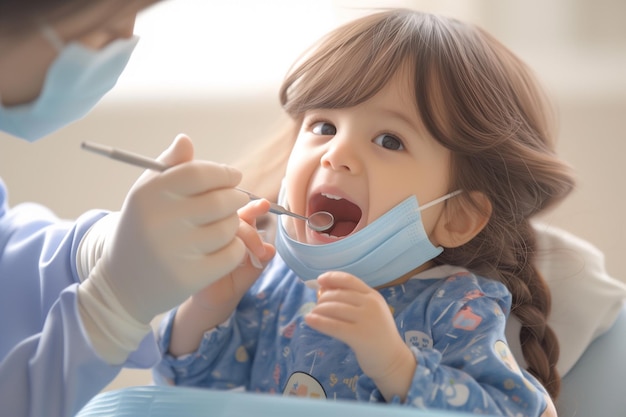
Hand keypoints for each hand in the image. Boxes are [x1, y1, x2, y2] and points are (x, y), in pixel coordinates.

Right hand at [188, 198, 275, 320]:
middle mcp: (219, 228)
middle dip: (251, 233)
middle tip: (261, 252)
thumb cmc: (236, 278)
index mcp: (236, 227)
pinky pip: (205, 244)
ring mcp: (204, 237)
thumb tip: (271, 249)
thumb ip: (264, 256)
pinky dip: (219, 252)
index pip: (244, 211)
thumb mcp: (255, 267)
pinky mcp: (192, 251)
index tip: (265, 205)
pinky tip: (224, 263)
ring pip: (220, 229)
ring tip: (245, 262)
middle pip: (233, 218)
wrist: (216, 300)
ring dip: (236, 243)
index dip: (254, 207)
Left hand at [305, 271, 415, 399]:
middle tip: (317, 306)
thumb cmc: (378, 335)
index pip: (350, 280)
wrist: (393, 360)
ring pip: (334, 309)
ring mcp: (366, 320)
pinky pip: (333, 326)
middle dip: (323, 299)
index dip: (332, 278)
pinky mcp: (359, 336)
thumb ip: (354, 300)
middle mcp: (371, 305)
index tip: (320, 280)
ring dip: (319, 310)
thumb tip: (325, 289)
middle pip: (339, 295)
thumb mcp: (372, 312)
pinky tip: (309, 320)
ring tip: (313, 314)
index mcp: (373, 296)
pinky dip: (318, 322)